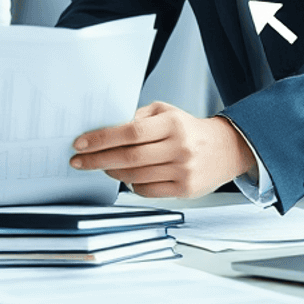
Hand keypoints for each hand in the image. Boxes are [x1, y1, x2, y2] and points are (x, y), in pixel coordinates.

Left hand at [69, 102, 256, 198]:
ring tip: (101, 166)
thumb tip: (105, 130)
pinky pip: (147, 190)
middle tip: (78, 161)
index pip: (129, 132)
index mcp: (172, 124)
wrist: (226, 149)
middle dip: (97, 160)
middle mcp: (178, 148)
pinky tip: (127, 177)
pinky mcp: (185, 190)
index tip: (80, 144)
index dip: (101, 139)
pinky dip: (132, 184)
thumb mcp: (165, 112)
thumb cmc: (188, 128)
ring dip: (112, 172)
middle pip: (129, 157)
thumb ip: (137, 118)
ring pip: (135, 176)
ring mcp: (183, 171)